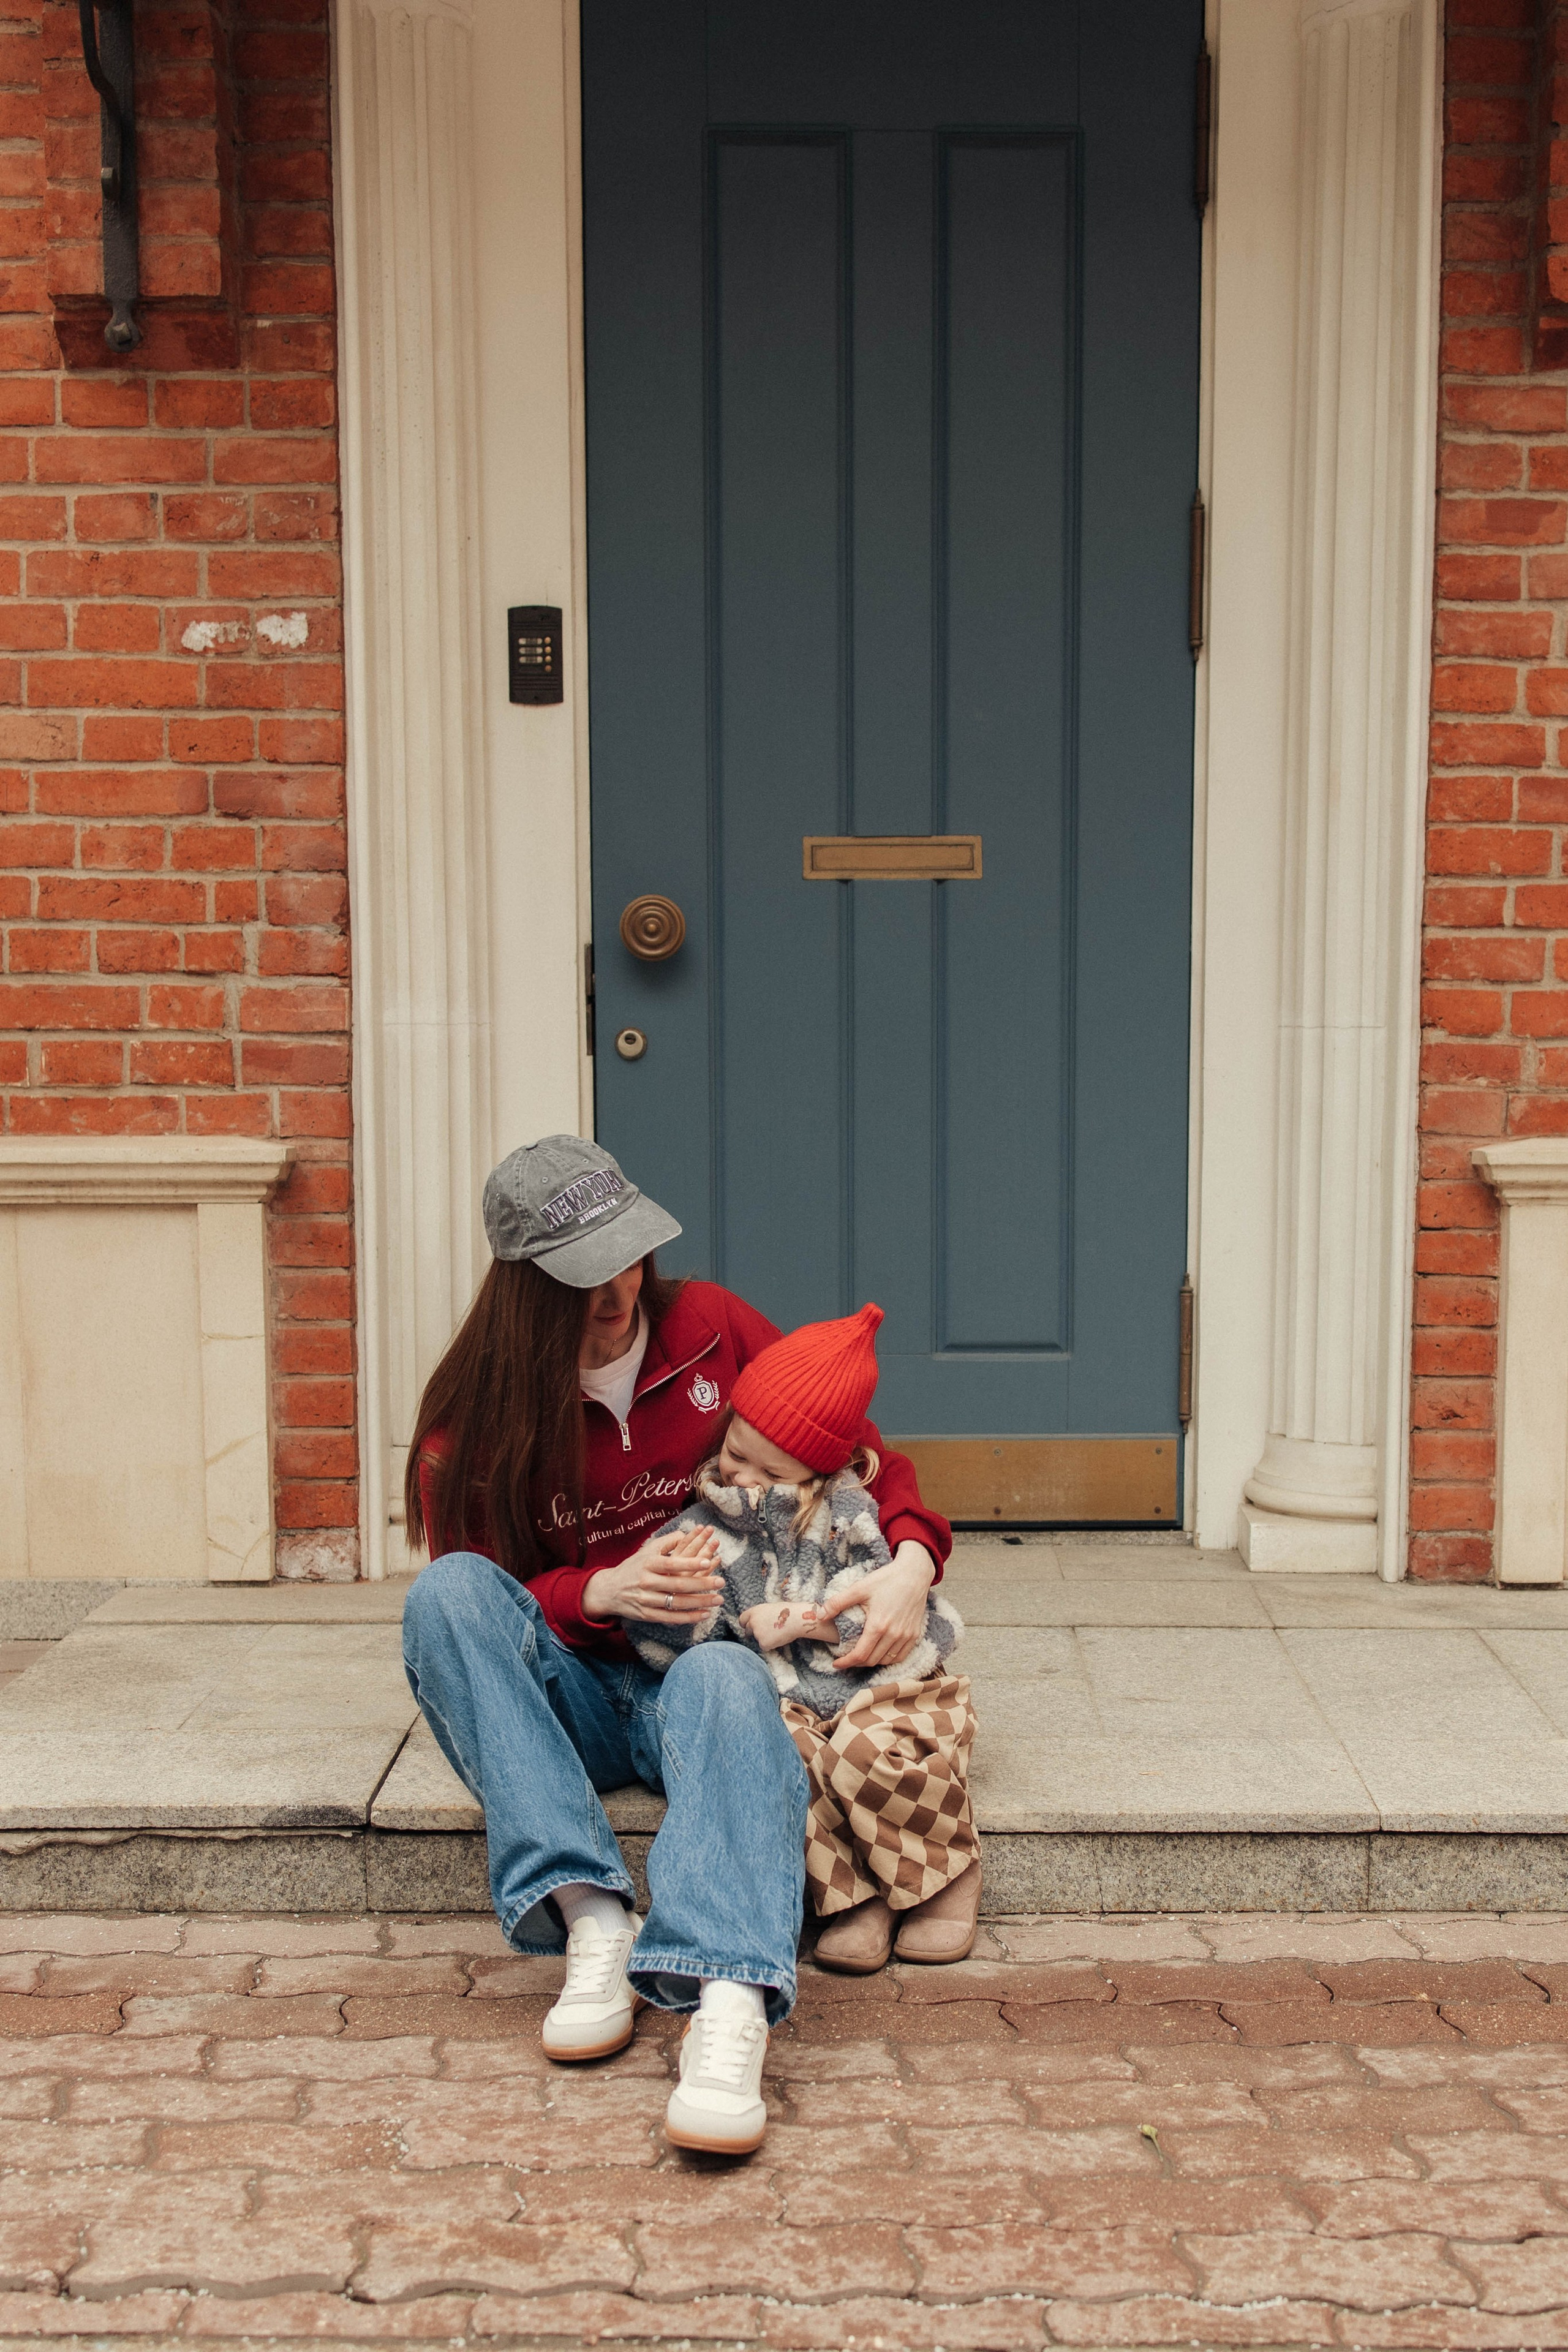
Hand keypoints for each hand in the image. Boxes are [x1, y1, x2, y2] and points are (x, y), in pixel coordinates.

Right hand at [582, 1527, 723, 1623]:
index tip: (708, 1560)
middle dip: (702, 1584)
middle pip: (678, 1584)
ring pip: (677, 1603)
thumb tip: (686, 1533)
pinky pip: (671, 1618)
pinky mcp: (647, 1615)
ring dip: (699, 1602)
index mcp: (648, 1564)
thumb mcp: (646, 1550)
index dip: (690, 1562)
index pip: (672, 1563)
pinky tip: (704, 1614)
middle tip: (721, 1582)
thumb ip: (667, 1542)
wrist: (609, 1590)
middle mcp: (647, 1582)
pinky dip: (689, 1617)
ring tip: (718, 1599)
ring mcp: (646, 1600)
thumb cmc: (633, 1567)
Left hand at [740, 1598, 832, 1652]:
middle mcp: (752, 1622)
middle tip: (766, 1633)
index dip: (746, 1624)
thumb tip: (758, 1622)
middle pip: (748, 1631)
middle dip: (754, 1633)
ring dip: (765, 1639)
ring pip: (757, 1639)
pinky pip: (764, 1647)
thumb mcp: (770, 1608)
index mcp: (754, 1611)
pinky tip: (779, 1639)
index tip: (749, 1627)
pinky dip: (771, 1645)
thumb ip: (761, 1615)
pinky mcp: (763, 1643)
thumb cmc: (787, 1612)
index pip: (742, 1619)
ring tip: (777, 1633)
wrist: (796, 1619)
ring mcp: (757, 1633)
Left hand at [819, 1541, 936, 1672]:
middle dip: (856, 1663)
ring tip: (861, 1655)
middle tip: (846, 1658)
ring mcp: (906, 1636)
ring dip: (871, 1661)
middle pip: (872, 1660)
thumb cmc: (886, 1579)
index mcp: (878, 1626)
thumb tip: (819, 1615)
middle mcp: (893, 1635)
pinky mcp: (914, 1635)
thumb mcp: (860, 1588)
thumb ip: (837, 1603)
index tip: (836, 1663)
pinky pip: (900, 1656)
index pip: (860, 1655)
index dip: (846, 1662)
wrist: (914, 1574)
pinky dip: (888, 1659)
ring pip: (886, 1661)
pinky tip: (880, 1653)